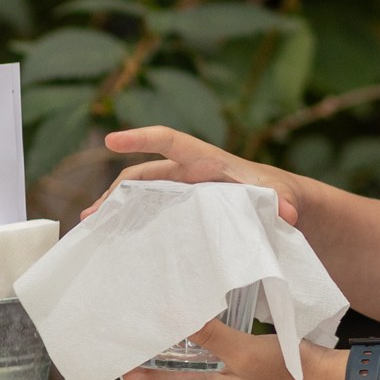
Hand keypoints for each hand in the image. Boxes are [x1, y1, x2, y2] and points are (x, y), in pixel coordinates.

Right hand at [90, 125, 306, 222]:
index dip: (141, 138)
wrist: (283, 206)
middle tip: (92, 214)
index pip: (169, 141)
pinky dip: (134, 224)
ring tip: (93, 229)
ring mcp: (184, 194)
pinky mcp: (185, 213)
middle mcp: (189, 173)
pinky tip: (119, 242)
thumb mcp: (279, 194)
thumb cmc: (278, 192)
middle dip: (116, 191)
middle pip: (144, 175)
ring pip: (143, 196)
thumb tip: (287, 213)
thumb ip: (280, 201)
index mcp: (206, 160)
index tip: (111, 140)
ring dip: (118, 210)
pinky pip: (154, 214)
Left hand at [121, 323, 343, 379]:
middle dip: (144, 362)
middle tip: (141, 327)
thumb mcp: (247, 349)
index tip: (131, 346)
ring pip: (177, 378)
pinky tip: (195, 327)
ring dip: (167, 355)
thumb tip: (173, 316)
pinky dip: (189, 353)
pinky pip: (199, 371)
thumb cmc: (290, 374)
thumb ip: (210, 335)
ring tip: (162, 322)